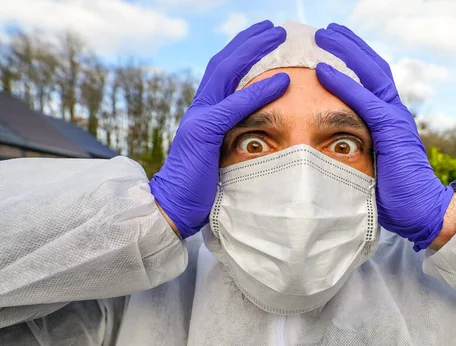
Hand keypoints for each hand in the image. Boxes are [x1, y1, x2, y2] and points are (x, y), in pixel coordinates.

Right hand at [149, 21, 289, 238]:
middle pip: (224, 63)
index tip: (264, 38)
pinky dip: (259, 92)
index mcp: (204, 112)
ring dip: (253, 51)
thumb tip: (255, 133)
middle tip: (274, 27)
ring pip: (226, 73)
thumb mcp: (219, 155)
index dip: (243, 52)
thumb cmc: (199, 186)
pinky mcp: (203, 133)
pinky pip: (235, 107)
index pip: (223, 72)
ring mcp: (199, 118)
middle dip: (249, 41)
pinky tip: (282, 81)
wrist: (172, 206)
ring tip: (277, 35)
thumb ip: (231, 137)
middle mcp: (199, 108)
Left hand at [315, 23, 453, 250]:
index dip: (354, 61)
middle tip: (327, 30)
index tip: (332, 48)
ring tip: (324, 35)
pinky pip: (364, 100)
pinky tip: (322, 69)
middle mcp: (395, 113)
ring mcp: (395, 119)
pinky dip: (343, 83)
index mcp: (390, 120)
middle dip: (350, 46)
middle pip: (373, 68)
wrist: (423, 212)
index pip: (372, 81)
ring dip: (346, 52)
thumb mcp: (371, 167)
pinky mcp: (391, 131)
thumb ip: (358, 151)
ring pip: (371, 74)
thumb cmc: (396, 197)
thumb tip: (331, 152)